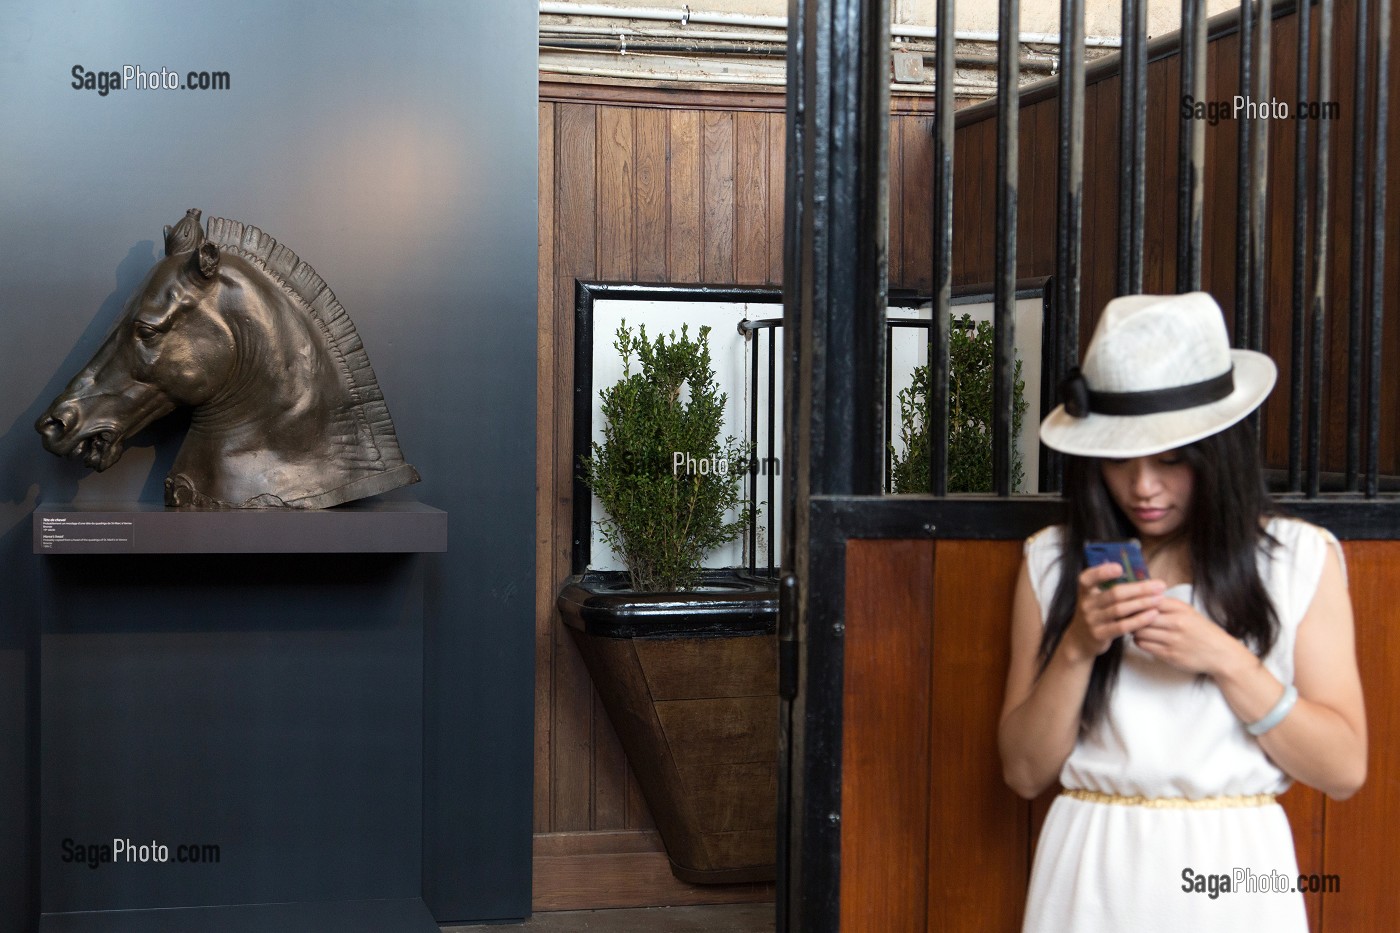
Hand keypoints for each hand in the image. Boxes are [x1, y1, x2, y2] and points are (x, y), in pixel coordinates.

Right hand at [1061, 563, 1166, 662]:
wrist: (1081, 640)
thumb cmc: (1097, 614)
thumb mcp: (1097, 599)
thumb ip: (1112, 589)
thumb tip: (1143, 579)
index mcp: (1085, 591)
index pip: (1088, 578)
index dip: (1102, 572)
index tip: (1120, 567)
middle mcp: (1086, 604)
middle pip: (1114, 593)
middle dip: (1139, 589)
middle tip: (1160, 585)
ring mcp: (1091, 620)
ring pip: (1120, 609)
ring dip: (1142, 603)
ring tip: (1160, 599)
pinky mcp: (1099, 635)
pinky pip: (1122, 626)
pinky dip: (1139, 620)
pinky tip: (1152, 615)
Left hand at [1131, 597, 1253, 675]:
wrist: (1221, 654)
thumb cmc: (1202, 631)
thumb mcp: (1189, 612)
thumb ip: (1167, 605)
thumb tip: (1142, 598)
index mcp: (1181, 609)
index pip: (1150, 600)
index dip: (1137, 602)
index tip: (1131, 604)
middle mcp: (1177, 623)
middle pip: (1142, 616)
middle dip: (1133, 617)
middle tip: (1129, 618)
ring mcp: (1173, 640)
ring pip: (1140, 632)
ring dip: (1135, 631)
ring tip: (1137, 629)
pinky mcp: (1169, 655)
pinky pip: (1144, 646)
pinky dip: (1139, 642)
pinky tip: (1143, 640)